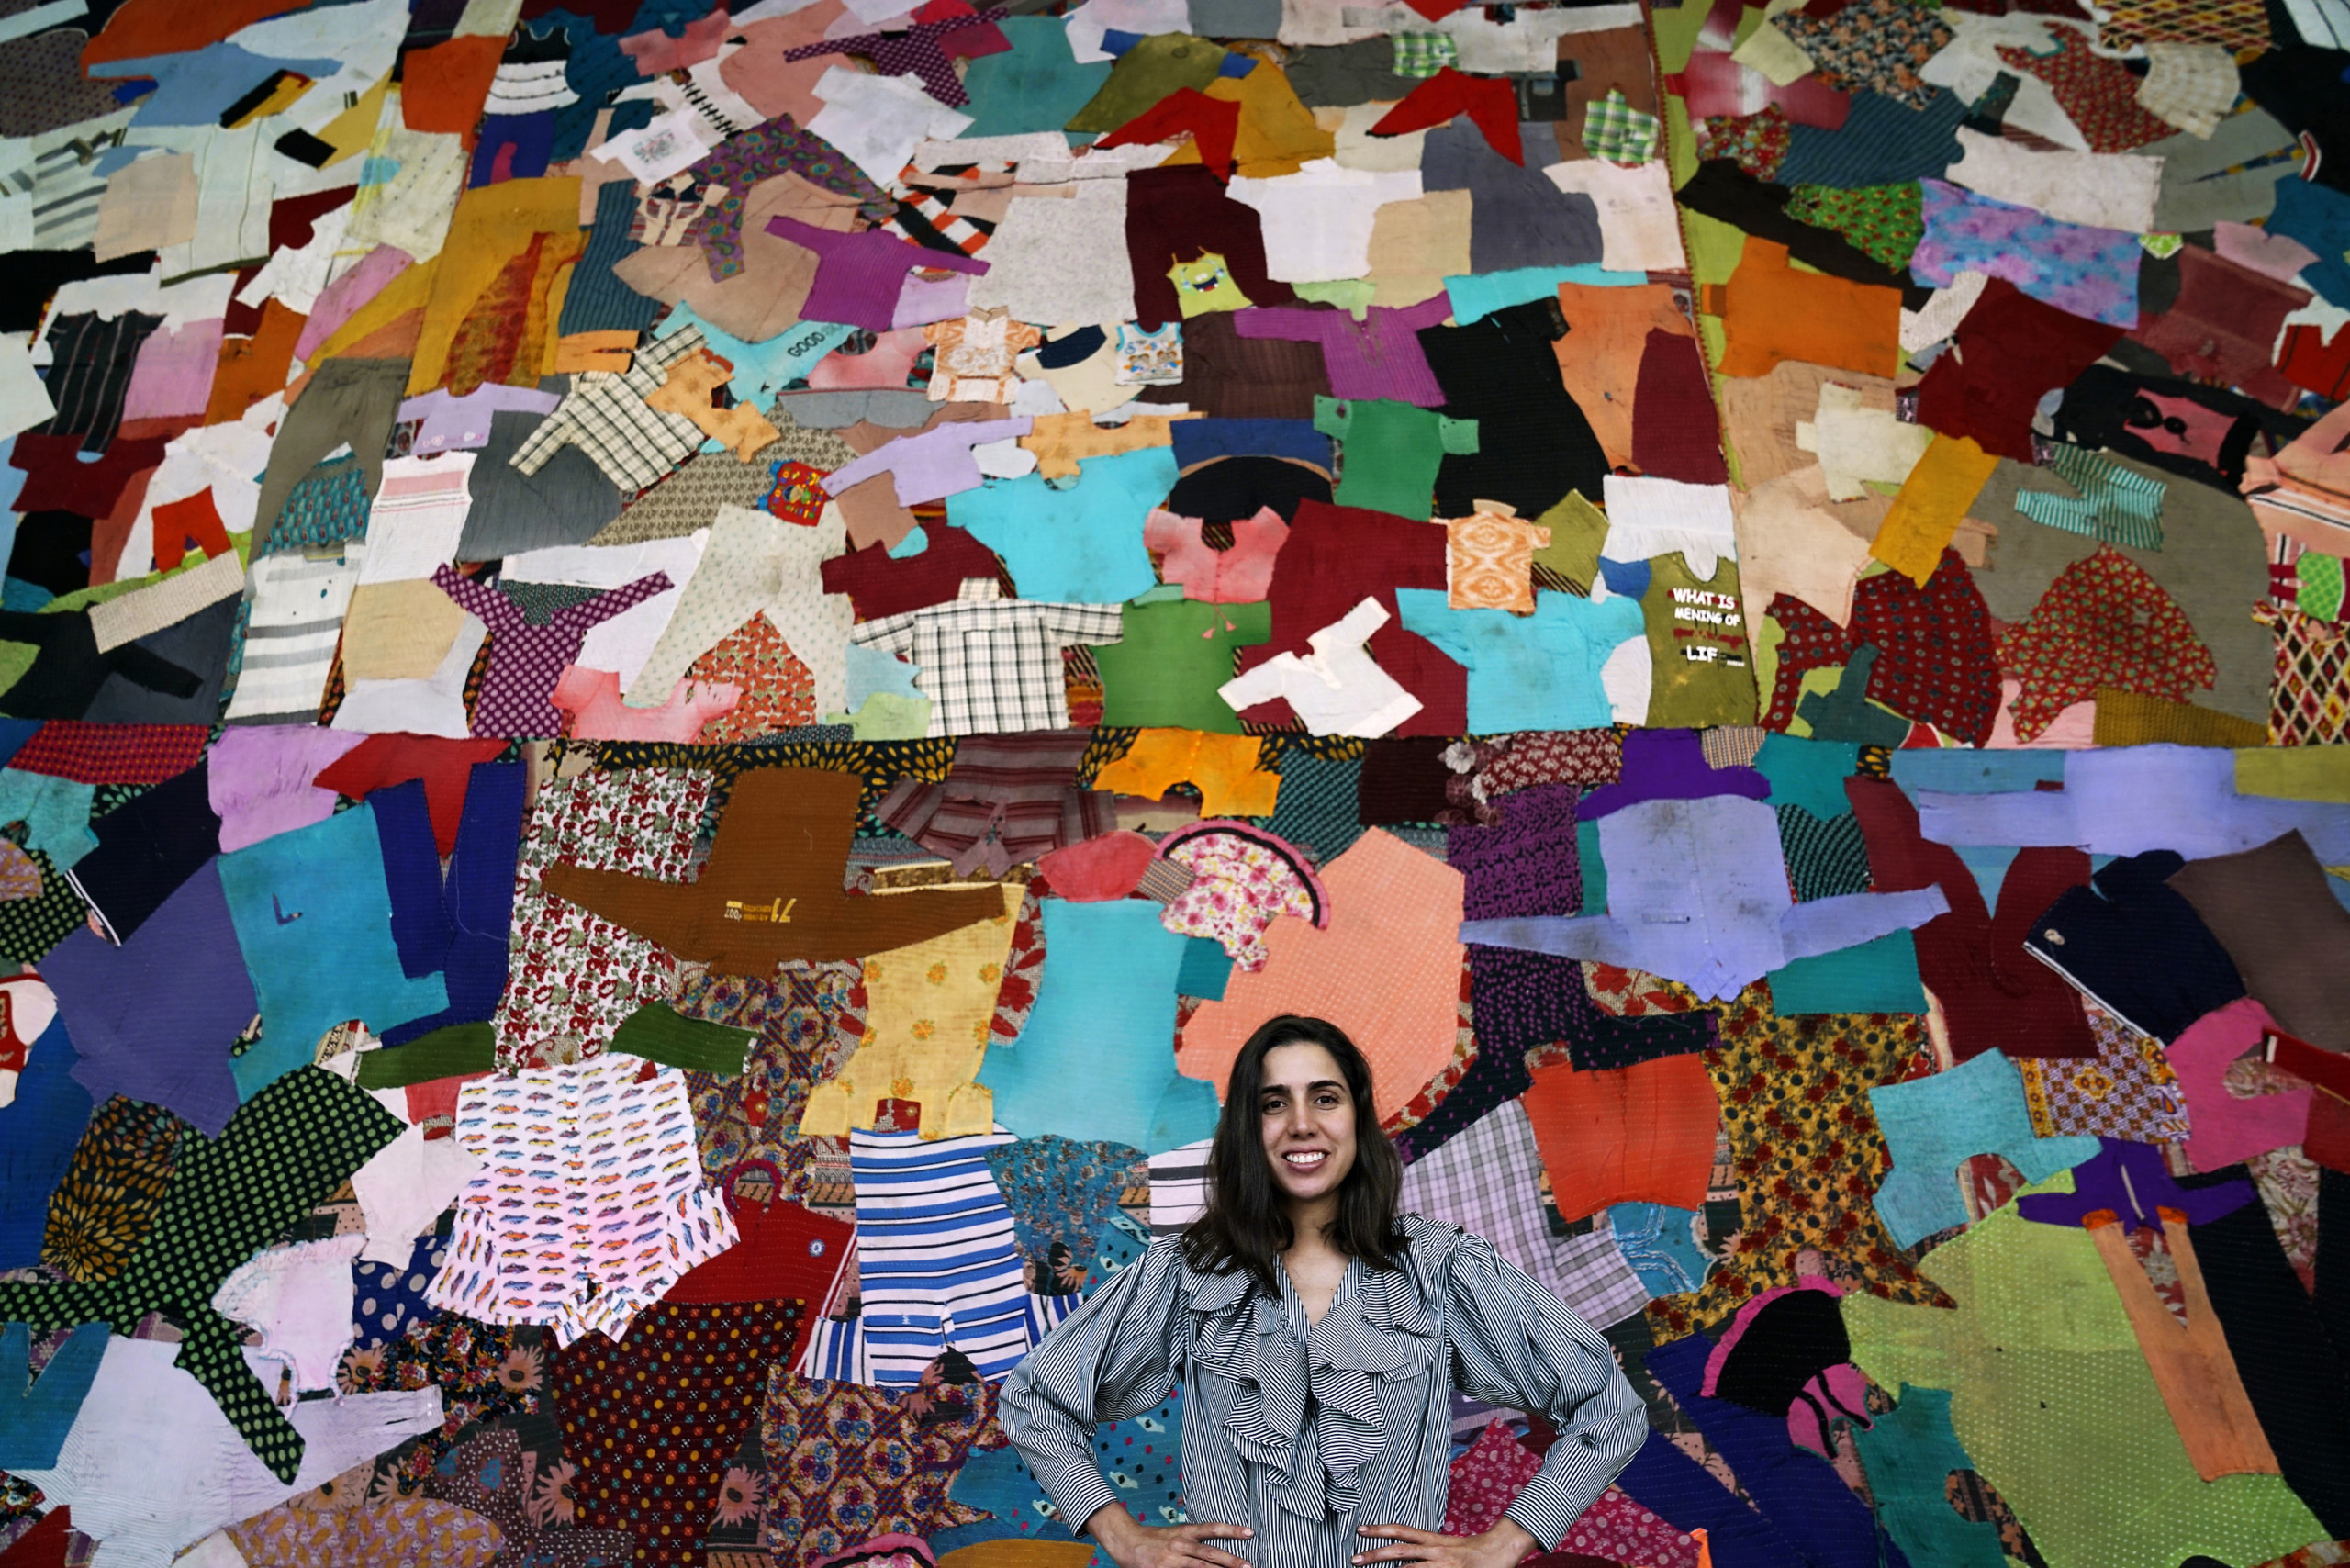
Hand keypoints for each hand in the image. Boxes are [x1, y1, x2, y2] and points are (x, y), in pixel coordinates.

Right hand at [1084, 1504, 1254, 1567]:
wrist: (1125, 1541)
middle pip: (1211, 1553)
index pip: (1212, 1529)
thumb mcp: (1174, 1534)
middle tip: (1248, 1566)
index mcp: (1184, 1532)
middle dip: (1231, 1561)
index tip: (1249, 1533)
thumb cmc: (1152, 1539)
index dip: (1232, 1530)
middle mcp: (1181, 1544)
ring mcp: (1173, 1560)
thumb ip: (1192, 1541)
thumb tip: (1212, 1552)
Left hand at [1353, 1518, 1539, 1567]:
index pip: (1402, 1531)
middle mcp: (1436, 1550)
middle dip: (1374, 1554)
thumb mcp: (1449, 1547)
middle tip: (1354, 1559)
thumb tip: (1408, 1557)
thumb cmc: (1476, 1551)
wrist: (1502, 1549)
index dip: (1380, 1529)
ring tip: (1368, 1567)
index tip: (1361, 1529)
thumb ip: (1429, 1552)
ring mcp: (1443, 1564)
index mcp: (1434, 1540)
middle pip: (1399, 1549)